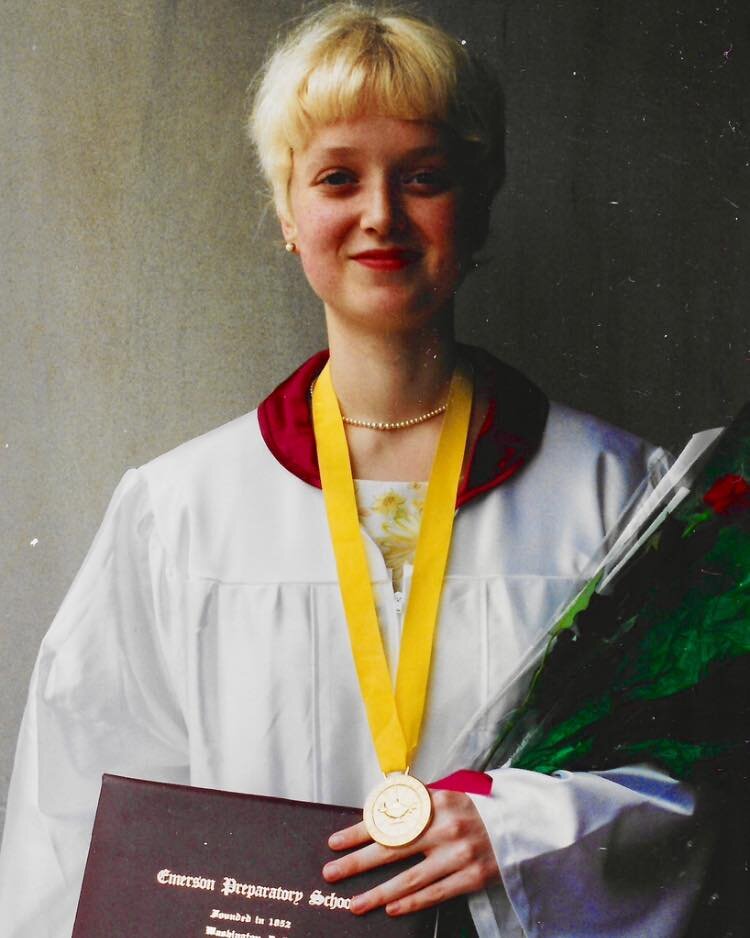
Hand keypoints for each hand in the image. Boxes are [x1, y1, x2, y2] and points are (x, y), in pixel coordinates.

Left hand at [322, 790, 498, 916]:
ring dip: (379, 893)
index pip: (388, 817)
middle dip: (358, 862)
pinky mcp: (474, 876)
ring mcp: (460, 853)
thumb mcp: (446, 794)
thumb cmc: (475, 808)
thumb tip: (376, 814)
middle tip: (332, 873)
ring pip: (411, 877)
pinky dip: (412, 902)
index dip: (359, 831)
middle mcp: (446, 826)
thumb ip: (416, 803)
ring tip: (355, 903)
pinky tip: (391, 909)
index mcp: (436, 800)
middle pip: (393, 848)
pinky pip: (436, 893)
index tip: (335, 842)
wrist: (521, 821)